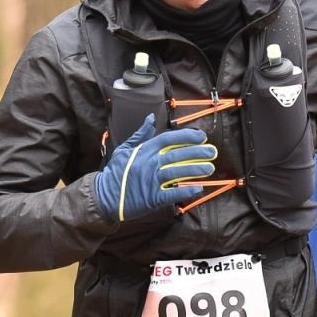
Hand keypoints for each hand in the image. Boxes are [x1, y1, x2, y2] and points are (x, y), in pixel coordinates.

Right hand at [93, 115, 216, 221]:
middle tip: (212, 152)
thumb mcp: (125, 149)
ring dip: (195, 170)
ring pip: (177, 172)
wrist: (104, 196)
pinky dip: (185, 191)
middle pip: (177, 155)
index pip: (168, 139)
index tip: (201, 137)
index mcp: (144, 150)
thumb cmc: (115, 173)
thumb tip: (150, 118)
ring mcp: (150, 181)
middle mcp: (149, 164)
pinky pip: (171, 194)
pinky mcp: (151, 198)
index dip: (186, 137)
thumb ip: (140, 134)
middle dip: (197, 152)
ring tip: (209, 168)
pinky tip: (198, 188)